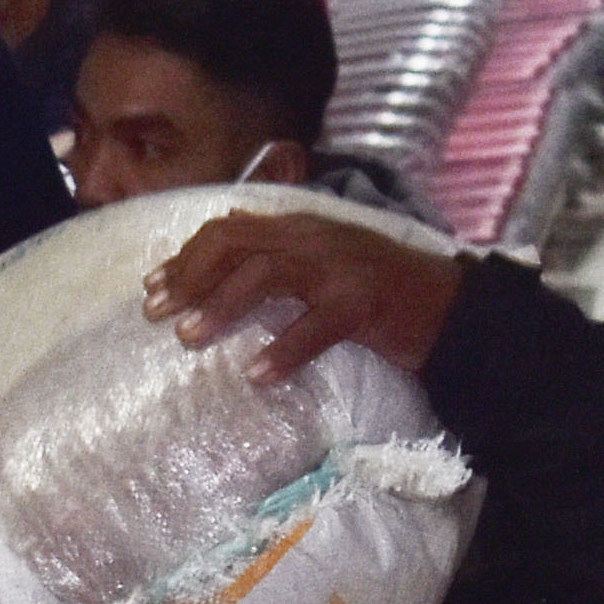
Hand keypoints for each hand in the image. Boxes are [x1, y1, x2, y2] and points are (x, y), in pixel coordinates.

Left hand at [147, 206, 465, 383]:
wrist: (451, 306)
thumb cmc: (382, 292)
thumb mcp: (325, 259)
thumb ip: (279, 251)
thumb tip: (225, 242)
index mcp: (301, 228)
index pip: (229, 229)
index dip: (186, 256)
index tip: (152, 288)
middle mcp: (315, 238)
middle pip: (237, 243)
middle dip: (190, 276)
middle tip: (157, 315)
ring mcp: (341, 268)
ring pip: (267, 274)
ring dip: (222, 305)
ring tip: (189, 339)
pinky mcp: (364, 304)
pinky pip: (316, 326)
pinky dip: (283, 350)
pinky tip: (257, 375)